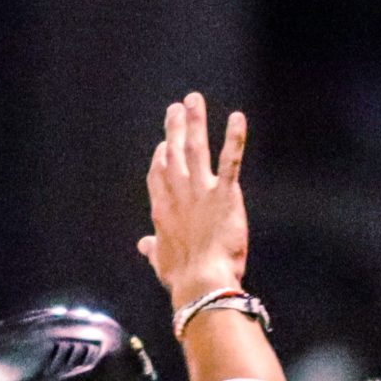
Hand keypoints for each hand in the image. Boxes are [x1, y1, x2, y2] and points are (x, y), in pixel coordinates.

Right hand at [138, 92, 249, 310]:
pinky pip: (230, 160)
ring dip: (196, 122)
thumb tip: (143, 245)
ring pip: (196, 148)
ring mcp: (201, 191)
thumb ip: (153, 249)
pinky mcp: (224, 194)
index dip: (161, 157)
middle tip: (176, 108)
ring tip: (194, 100)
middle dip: (175, 128)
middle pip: (174, 153)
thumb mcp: (162, 261)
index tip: (163, 144)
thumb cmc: (183, 277)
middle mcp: (178, 193)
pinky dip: (234, 138)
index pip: (158, 175)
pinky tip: (237, 118)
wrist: (202, 281)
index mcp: (163, 209)